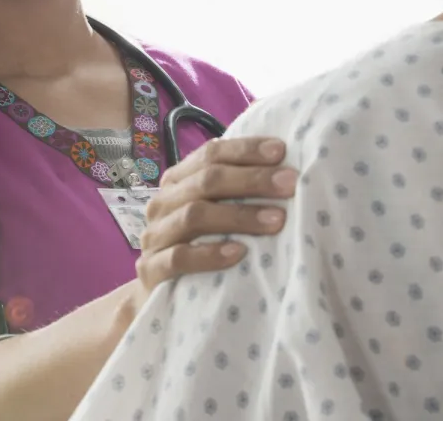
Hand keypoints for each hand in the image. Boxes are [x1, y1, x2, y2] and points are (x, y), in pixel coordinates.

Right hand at [133, 137, 295, 304]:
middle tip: (290, 184)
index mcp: (177, 180)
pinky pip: (180, 258)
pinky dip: (210, 254)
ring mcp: (155, 235)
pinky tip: (239, 253)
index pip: (211, 154)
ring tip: (277, 220)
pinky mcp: (152, 269)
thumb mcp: (211, 211)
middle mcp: (163, 201)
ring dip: (240, 215)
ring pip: (195, 215)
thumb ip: (234, 191)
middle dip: (253, 179)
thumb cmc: (196, 244)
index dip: (246, 150)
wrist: (154, 293)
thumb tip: (285, 172)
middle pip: (207, 181)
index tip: (281, 151)